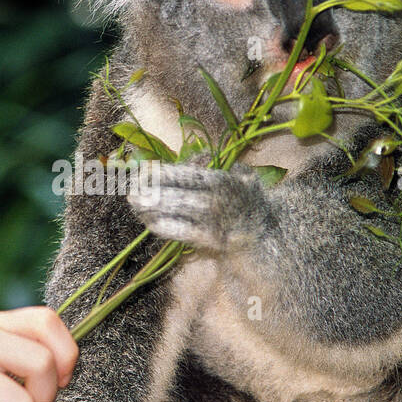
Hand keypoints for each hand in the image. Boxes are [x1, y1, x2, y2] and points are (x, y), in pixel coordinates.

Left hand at [126, 162, 267, 253]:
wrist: (269, 234)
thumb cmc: (245, 200)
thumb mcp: (238, 175)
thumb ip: (212, 167)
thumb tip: (192, 159)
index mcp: (226, 181)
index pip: (192, 175)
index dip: (167, 173)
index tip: (145, 170)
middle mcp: (223, 201)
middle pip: (185, 194)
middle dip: (157, 191)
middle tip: (132, 188)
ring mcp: (219, 222)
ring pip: (183, 214)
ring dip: (157, 209)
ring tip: (135, 203)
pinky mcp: (216, 241)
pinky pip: (188, 233)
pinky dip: (169, 228)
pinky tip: (151, 223)